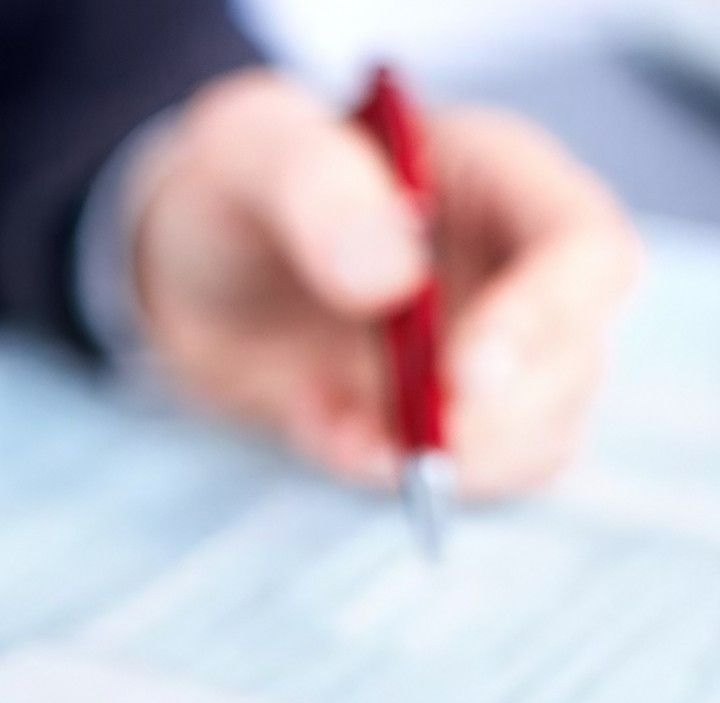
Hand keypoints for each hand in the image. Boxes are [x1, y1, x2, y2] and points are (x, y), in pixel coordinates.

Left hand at [131, 70, 640, 495]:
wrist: (191, 274)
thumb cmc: (233, 189)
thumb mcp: (246, 155)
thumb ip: (315, 190)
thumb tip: (393, 275)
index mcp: (498, 176)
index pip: (584, 250)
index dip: (545, 319)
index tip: (463, 375)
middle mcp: (517, 268)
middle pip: (574, 361)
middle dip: (495, 419)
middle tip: (401, 436)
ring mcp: (492, 352)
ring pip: (538, 435)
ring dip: (447, 460)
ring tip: (335, 429)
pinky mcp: (450, 419)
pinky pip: (467, 474)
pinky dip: (395, 474)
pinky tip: (321, 428)